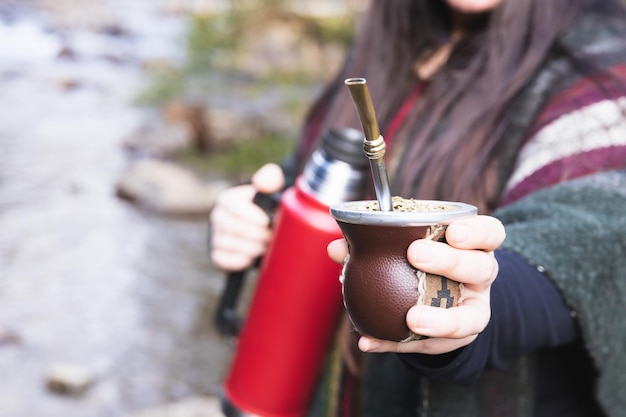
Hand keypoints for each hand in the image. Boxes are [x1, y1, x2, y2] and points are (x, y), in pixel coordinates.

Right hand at [210, 163, 284, 270]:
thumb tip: (261, 182)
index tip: (269, 222)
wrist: (259, 224)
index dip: (256, 218)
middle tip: (272, 236)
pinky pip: (227, 261)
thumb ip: (269, 178)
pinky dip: (243, 260)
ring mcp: (214, 237)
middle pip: (237, 229)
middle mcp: (216, 217)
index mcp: (226, 199)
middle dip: (259, 235)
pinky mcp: (216, 256)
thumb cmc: (266, 203)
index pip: (237, 209)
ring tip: (266, 244)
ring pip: (234, 246)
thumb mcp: (270, 186)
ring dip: (255, 248)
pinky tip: (253, 255)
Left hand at [327, 215, 504, 354]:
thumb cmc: (424, 264)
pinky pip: (432, 347)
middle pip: (480, 268)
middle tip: (415, 254)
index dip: (476, 232)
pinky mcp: (457, 340)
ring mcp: (474, 310)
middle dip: (449, 261)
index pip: (490, 233)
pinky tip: (369, 342)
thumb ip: (374, 246)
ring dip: (439, 320)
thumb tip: (337, 249)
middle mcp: (481, 276)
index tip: (451, 231)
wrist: (443, 301)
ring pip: (470, 317)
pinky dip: (397, 345)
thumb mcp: (408, 247)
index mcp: (474, 246)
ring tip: (411, 319)